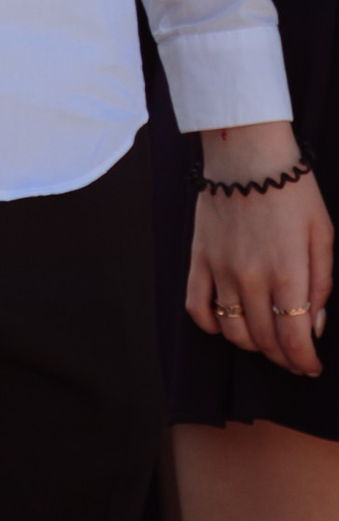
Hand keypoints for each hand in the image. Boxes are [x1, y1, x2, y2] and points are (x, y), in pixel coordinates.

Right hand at [187, 122, 331, 380]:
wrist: (247, 153)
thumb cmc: (292, 192)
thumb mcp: (324, 236)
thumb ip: (322, 284)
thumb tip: (314, 325)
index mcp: (288, 272)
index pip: (294, 338)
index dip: (304, 362)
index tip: (311, 367)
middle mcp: (251, 278)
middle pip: (265, 340)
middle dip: (283, 358)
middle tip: (294, 358)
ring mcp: (221, 269)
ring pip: (233, 331)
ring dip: (252, 345)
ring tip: (266, 342)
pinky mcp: (199, 258)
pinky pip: (196, 307)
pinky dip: (211, 325)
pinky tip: (227, 324)